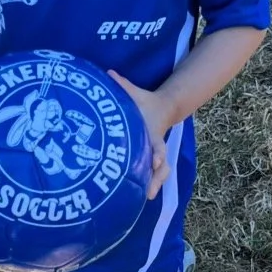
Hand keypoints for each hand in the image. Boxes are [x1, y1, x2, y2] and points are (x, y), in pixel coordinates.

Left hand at [110, 72, 174, 199]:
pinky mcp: (148, 161)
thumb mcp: (135, 93)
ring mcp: (154, 155)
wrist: (162, 108)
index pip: (158, 145)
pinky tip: (142, 197)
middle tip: (151, 190)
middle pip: (162, 165)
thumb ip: (122, 85)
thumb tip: (108, 73)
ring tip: (147, 197)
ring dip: (154, 184)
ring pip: (160, 174)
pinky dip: (150, 185)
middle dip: (157, 177)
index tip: (155, 161)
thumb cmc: (144, 102)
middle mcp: (155, 147)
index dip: (157, 154)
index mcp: (152, 132)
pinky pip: (152, 176)